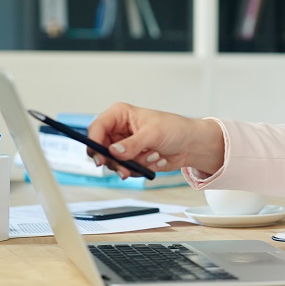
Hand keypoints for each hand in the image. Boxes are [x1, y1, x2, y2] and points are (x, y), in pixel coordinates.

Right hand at [87, 103, 223, 177]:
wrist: (190, 144)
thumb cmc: (175, 129)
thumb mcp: (153, 134)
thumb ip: (132, 144)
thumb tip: (114, 151)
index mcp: (119, 115)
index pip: (97, 128)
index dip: (94, 143)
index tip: (100, 158)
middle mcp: (118, 130)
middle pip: (100, 149)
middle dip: (115, 161)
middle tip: (126, 170)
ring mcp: (124, 146)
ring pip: (114, 162)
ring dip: (135, 163)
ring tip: (154, 155)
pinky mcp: (131, 159)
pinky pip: (127, 169)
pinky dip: (142, 168)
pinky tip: (157, 159)